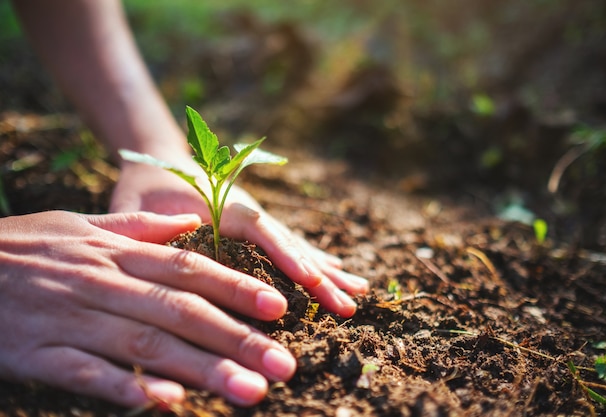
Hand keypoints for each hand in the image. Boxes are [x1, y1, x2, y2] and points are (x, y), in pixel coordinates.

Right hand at [0, 211, 296, 406]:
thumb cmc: (22, 245)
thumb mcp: (79, 223)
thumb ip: (138, 225)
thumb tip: (191, 222)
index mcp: (115, 253)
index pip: (189, 269)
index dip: (236, 288)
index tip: (278, 308)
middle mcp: (102, 284)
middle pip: (180, 312)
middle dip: (236, 339)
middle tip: (283, 364)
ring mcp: (70, 319)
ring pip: (146, 346)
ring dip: (202, 369)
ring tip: (249, 391)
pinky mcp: (37, 353)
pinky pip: (88, 374)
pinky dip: (128, 388)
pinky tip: (169, 402)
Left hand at [110, 162, 369, 316]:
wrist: (159, 157)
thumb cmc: (143, 184)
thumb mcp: (132, 206)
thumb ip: (142, 230)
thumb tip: (152, 264)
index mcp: (220, 206)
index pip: (258, 230)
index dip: (284, 254)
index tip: (310, 278)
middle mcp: (247, 213)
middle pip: (288, 243)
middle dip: (319, 276)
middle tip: (348, 306)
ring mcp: (256, 221)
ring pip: (297, 247)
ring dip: (327, 271)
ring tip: (359, 292)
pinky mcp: (257, 229)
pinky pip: (291, 246)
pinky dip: (317, 261)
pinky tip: (340, 274)